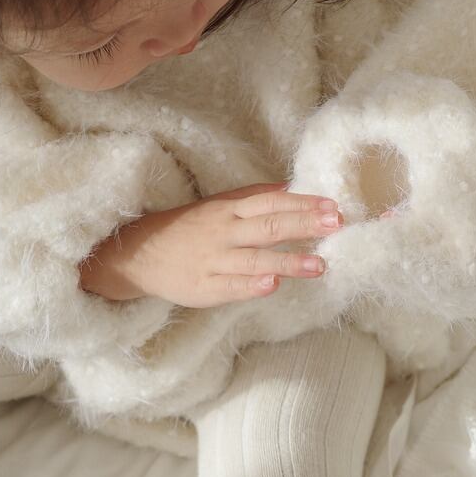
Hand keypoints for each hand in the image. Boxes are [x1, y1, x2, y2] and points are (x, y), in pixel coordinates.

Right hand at [102, 181, 345, 308]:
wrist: (139, 254)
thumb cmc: (186, 228)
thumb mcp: (217, 205)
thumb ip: (253, 197)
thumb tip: (290, 188)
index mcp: (229, 210)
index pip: (271, 203)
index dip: (303, 203)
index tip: (333, 206)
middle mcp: (224, 232)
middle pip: (268, 226)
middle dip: (304, 225)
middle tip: (336, 224)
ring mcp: (214, 261)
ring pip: (255, 260)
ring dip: (288, 262)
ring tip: (319, 265)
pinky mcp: (204, 288)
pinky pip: (230, 286)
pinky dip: (251, 286)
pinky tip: (273, 285)